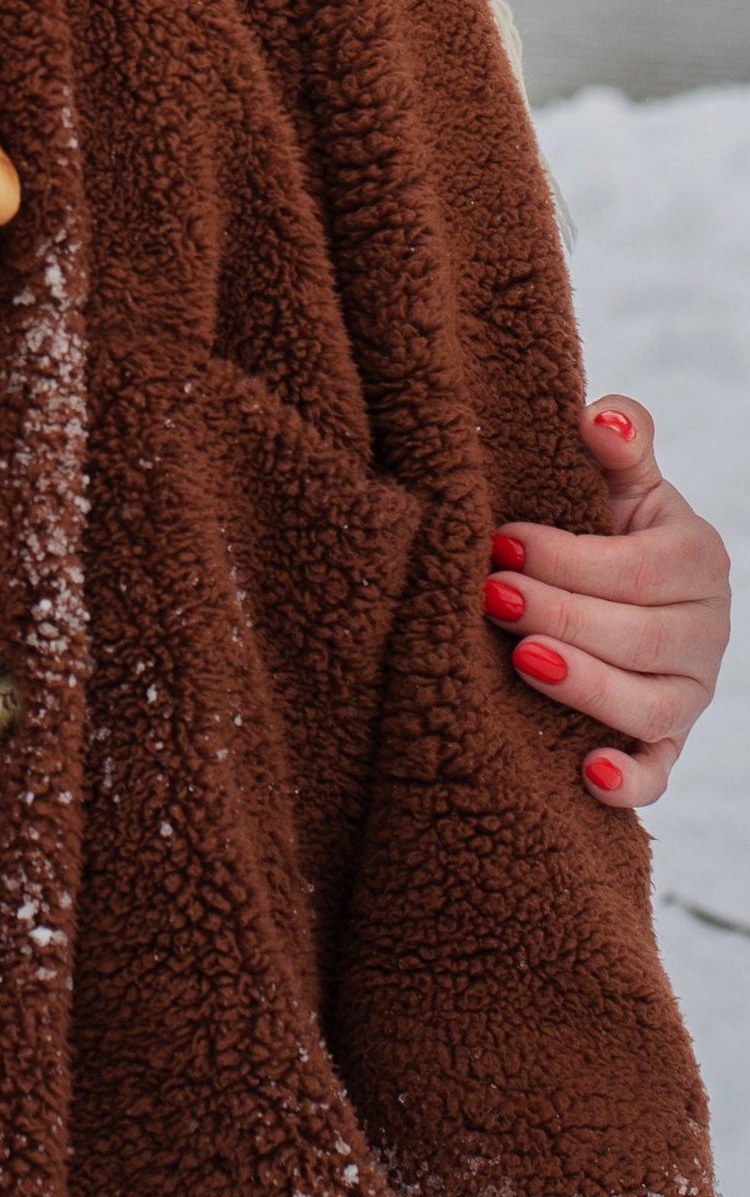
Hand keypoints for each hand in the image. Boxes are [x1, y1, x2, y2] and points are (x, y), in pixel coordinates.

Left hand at [484, 398, 731, 807]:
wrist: (606, 584)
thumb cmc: (601, 523)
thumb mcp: (616, 479)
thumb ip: (617, 443)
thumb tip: (600, 416)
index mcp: (696, 558)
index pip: (639, 569)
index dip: (569, 557)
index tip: (500, 541)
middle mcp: (705, 630)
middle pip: (639, 637)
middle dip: (560, 615)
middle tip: (491, 597)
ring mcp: (689, 693)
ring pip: (648, 706)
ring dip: (585, 687)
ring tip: (521, 662)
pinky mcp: (666, 742)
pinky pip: (657, 772)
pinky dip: (628, 780)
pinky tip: (587, 774)